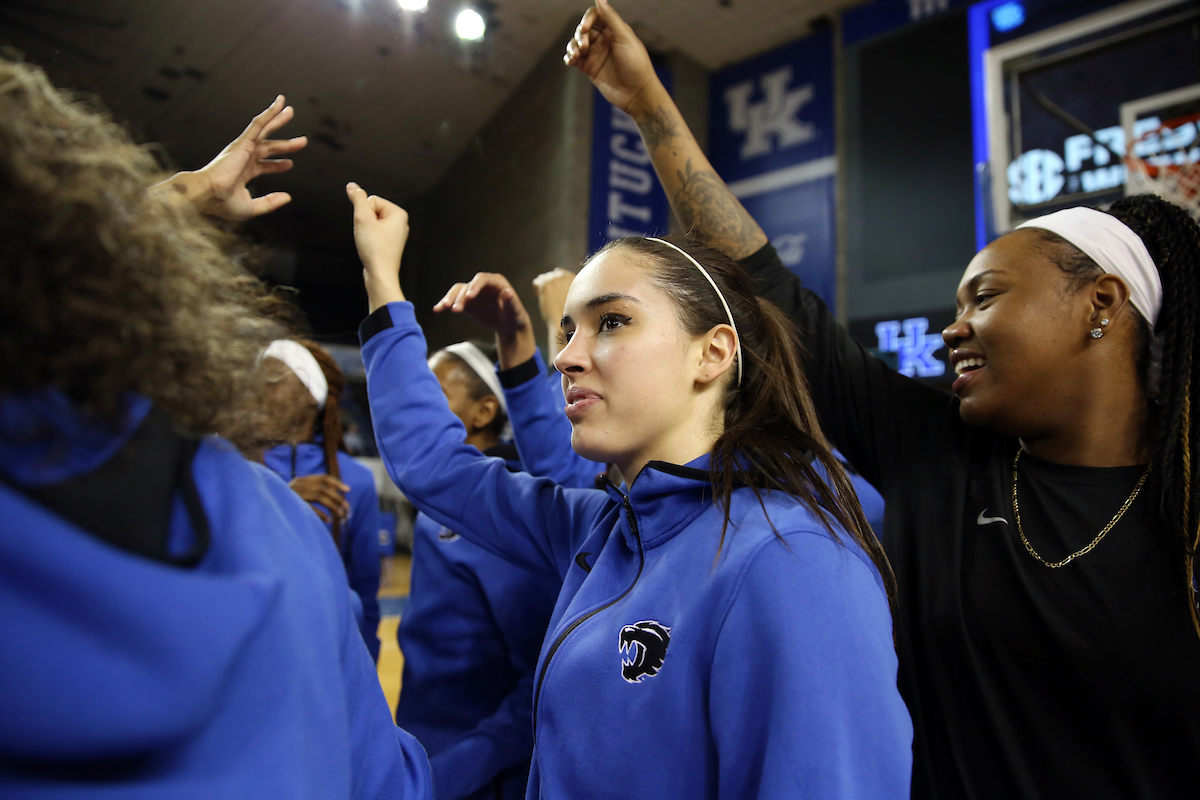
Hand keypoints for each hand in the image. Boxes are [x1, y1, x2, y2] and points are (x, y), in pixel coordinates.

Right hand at [160, 96, 306, 219]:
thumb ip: (270, 203)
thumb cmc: (223, 204)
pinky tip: (279, 104)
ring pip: (264, 130)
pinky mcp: (243, 142)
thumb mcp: (252, 207)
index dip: (277, 165)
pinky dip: (269, 113)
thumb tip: (287, 198)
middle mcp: (243, 158)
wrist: (208, 194)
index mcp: (243, 172)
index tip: (290, 164)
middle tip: (302, 141)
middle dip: (285, 145)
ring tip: (290, 110)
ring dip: (277, 119)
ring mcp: (243, 148)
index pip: (264, 166)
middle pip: (268, 147)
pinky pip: (258, 124)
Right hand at [289, 474, 350, 523]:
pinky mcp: (290, 505)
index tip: (348, 490)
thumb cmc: (286, 505)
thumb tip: (338, 500)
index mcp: (301, 481)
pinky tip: (328, 521)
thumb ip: (314, 494)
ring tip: (341, 515)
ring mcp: (293, 494)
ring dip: (333, 506)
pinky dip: (321, 514)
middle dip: (337, 498)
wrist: (266, 511)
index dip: (336, 483)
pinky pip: (310, 508)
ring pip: (319, 496)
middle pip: (323, 488)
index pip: (322, 478)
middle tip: (346, 508)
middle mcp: (297, 485)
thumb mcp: (300, 496)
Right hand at [346, 182, 408, 311]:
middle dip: (365, 222)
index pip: (372, 200)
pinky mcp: (389, 244)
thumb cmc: (375, 250)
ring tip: (370, 243)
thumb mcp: (363, 219)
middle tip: (368, 236)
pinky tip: (370, 248)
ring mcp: (395, 234)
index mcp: (398, 214)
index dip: (364, 213)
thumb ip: (357, 199)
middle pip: (372, 211)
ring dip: (365, 231)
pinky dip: (368, 239)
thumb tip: (352, 186)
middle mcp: (400, 223)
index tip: (368, 227)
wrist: (379, 274)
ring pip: (371, 223)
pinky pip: (373, 234)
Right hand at [434, 273, 536, 367]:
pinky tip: (437, 310)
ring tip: (443, 308)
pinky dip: (445, 304)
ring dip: (450, 299)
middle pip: (467, 286)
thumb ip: (511, 302)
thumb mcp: (515, 311)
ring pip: (457, 291)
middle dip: (460, 297)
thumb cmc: (514, 315)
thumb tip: (508, 292)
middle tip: (456, 309)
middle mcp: (481, 284)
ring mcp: (472, 292)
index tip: (469, 297)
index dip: (475, 286)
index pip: (482, 279)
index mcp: (495, 282)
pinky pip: (453, 301)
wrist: (508, 324)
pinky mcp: (466, 302)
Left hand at [532, 268, 574, 328]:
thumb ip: (569, 284)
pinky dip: (537, 290)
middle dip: (549, 284)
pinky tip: (542, 298)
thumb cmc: (568, 313)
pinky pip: (536, 282)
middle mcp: (565, 276)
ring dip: (542, 287)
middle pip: (551, 275)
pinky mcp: (545, 284)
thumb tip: (557, 271)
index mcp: (574, 278)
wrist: (562, 322)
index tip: (557, 295)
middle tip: (551, 298)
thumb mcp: (573, 296)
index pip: (560, 273)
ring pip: (542, 278)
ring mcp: (554, 279)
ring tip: (547, 299)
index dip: (557, 284)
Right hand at [564, 2, 662, 115]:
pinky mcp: (590, 69)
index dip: (587, 19)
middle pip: (583, 29)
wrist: (637, 93)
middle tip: (584, 46)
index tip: (585, 29)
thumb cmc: (636, 64)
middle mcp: (604, 40)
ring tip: (576, 55)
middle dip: (580, 35)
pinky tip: (571, 60)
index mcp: (614, 30)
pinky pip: (574, 59)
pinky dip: (569, 57)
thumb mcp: (624, 37)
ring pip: (576, 43)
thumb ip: (611, 17)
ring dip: (572, 46)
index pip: (595, 15)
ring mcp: (596, 54)